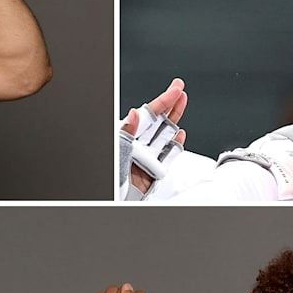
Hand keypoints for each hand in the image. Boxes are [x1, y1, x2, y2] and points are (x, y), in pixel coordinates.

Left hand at [122, 79, 186, 193]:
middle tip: (179, 91)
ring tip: (181, 104)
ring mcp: (146, 160)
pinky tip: (179, 135)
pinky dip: (175, 147)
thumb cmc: (111, 181)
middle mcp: (136, 148)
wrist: (115, 204)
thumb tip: (134, 115)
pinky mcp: (153, 175)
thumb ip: (125, 136)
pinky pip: (167, 159)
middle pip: (157, 123)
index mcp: (125, 139)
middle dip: (170, 106)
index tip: (175, 88)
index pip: (146, 116)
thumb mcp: (116, 155)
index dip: (162, 100)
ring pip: (164, 138)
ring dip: (174, 121)